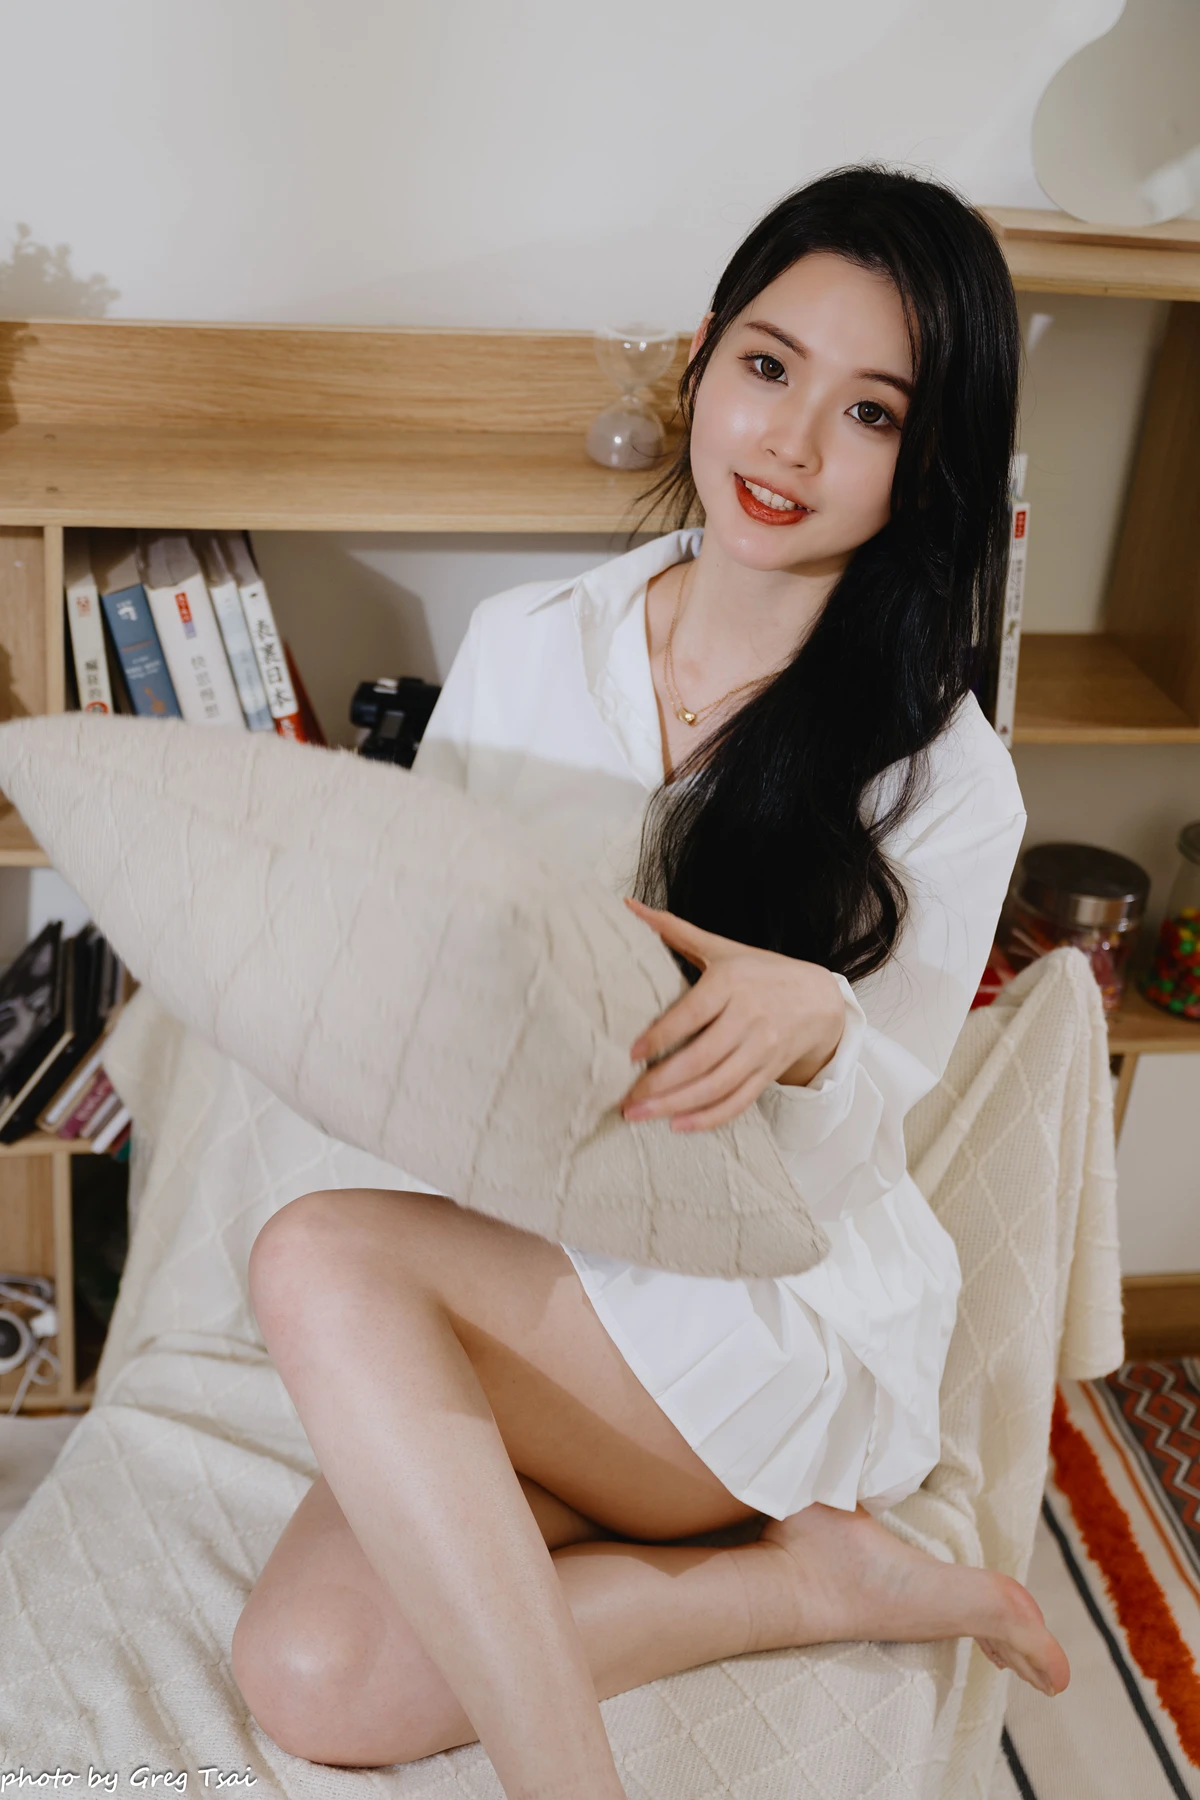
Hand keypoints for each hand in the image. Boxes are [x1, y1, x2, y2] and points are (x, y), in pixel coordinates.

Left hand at [620, 897, 846, 1131]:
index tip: (630, 1054)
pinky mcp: (768, 1073)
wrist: (819, 999)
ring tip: (640, 1116)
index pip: (692, 1014)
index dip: (661, 1037)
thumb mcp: (722, 948)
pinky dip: (708, 1118)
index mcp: (732, 983)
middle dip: (661, 1084)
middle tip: (626, 1100)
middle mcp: (749, 1017)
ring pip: (716, 1086)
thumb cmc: (760, 972)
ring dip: (676, 1106)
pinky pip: (738, 1102)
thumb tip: (629, 906)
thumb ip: (674, 931)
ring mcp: (762, 1049)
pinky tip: (677, 1125)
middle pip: (701, 1058)